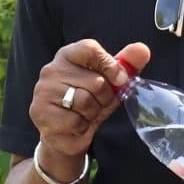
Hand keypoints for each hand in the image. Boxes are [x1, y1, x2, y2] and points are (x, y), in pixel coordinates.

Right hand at [30, 39, 152, 158]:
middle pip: (95, 81)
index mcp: (68, 56)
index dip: (110, 66)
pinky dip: (82, 127)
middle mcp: (51, 70)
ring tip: (86, 114)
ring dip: (93, 114)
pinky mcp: (41, 113)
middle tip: (97, 104)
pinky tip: (76, 126)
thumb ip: (126, 65)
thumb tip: (142, 49)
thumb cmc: (91, 103)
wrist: (68, 134)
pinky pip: (75, 121)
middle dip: (105, 98)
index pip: (90, 49)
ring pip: (85, 102)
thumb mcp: (111, 83)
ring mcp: (43, 91)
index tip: (119, 80)